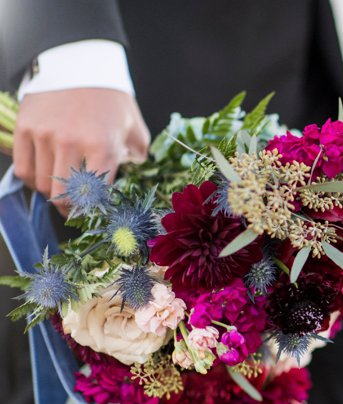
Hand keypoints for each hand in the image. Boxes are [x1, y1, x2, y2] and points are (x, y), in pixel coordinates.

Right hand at [13, 88, 149, 214]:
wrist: (81, 65)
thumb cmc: (112, 101)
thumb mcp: (135, 130)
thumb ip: (136, 159)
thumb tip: (129, 182)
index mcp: (102, 146)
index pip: (93, 196)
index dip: (92, 211)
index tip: (93, 216)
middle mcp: (71, 142)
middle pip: (62, 196)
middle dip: (69, 209)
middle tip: (74, 210)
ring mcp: (44, 135)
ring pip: (41, 184)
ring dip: (51, 193)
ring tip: (62, 190)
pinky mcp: (25, 128)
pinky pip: (23, 168)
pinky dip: (33, 179)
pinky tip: (45, 176)